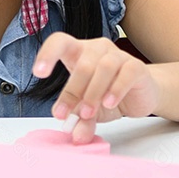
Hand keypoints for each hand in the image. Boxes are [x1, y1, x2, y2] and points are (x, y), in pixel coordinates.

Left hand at [32, 33, 159, 143]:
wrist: (139, 96)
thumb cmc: (108, 95)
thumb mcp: (89, 110)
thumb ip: (80, 120)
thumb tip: (75, 135)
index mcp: (78, 53)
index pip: (59, 42)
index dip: (47, 54)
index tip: (38, 73)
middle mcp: (97, 49)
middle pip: (83, 64)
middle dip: (73, 91)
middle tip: (69, 115)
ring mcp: (118, 55)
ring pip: (104, 66)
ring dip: (93, 92)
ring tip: (88, 113)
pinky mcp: (136, 66)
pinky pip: (126, 72)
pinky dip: (116, 89)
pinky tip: (109, 103)